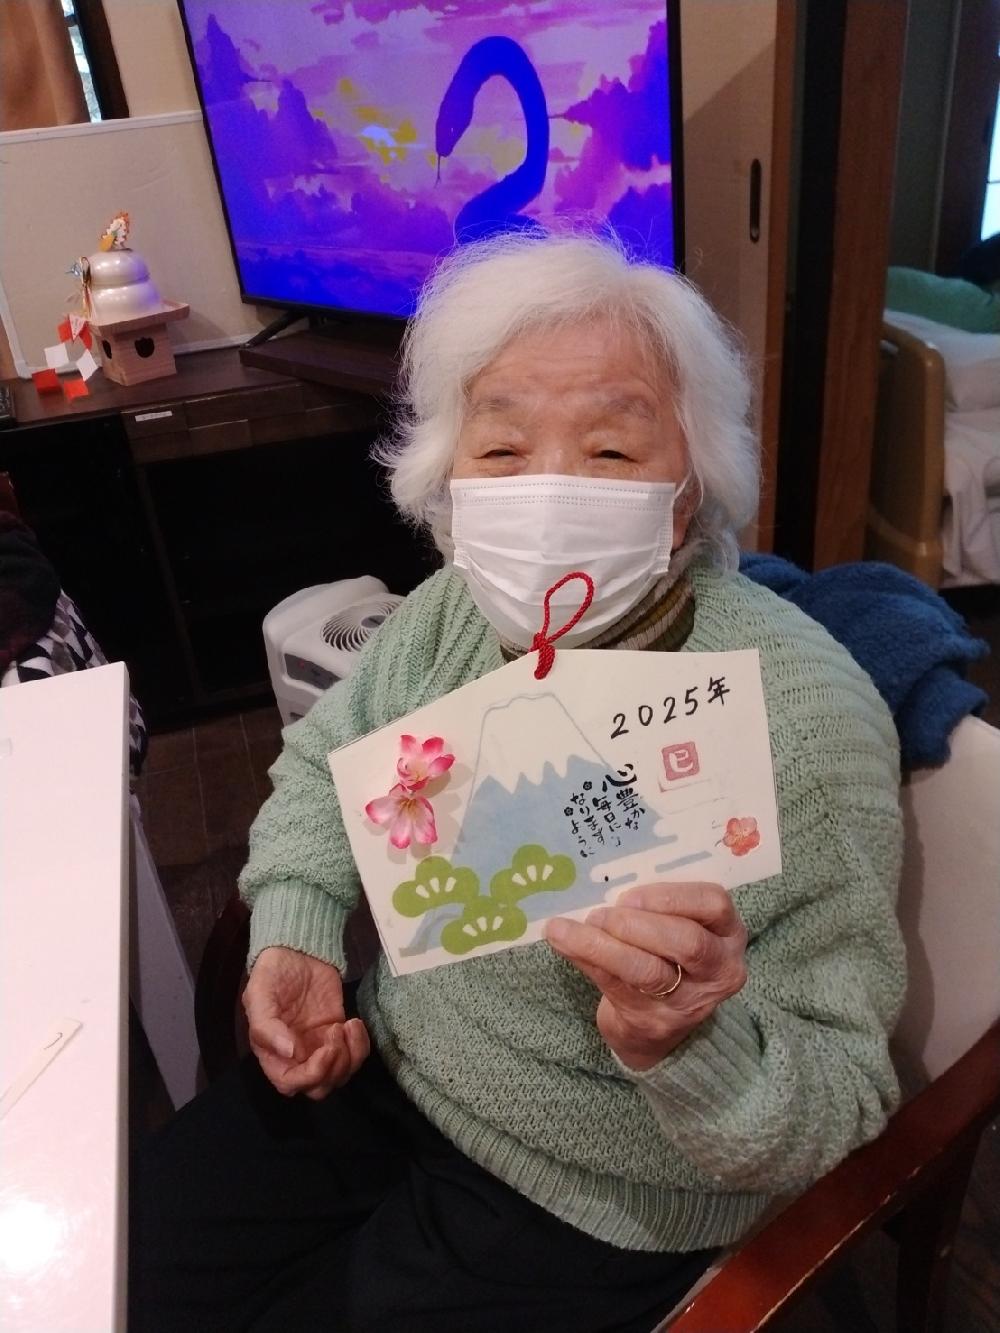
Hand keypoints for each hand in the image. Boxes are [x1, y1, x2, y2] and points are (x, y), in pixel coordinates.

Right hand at [242, 946, 369, 1099]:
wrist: (298, 950)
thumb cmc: (272, 972)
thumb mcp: (259, 994)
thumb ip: (267, 1027)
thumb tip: (291, 1053)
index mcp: (273, 1053)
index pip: (289, 1083)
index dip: (309, 1076)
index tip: (325, 1050)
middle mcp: (296, 1056)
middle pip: (318, 1087)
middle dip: (333, 1069)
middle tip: (336, 1035)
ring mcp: (319, 1046)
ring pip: (339, 1074)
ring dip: (350, 1057)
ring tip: (347, 1026)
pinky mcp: (338, 1034)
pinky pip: (354, 1054)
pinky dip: (360, 1045)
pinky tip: (354, 1023)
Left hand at [544, 882, 747, 1071]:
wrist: (657, 1025)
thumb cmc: (667, 956)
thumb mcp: (677, 927)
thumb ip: (656, 905)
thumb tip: (603, 879)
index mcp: (728, 933)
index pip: (715, 904)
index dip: (672, 896)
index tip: (630, 895)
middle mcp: (720, 969)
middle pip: (688, 942)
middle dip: (639, 924)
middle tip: (602, 914)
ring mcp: (689, 1001)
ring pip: (649, 971)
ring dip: (603, 945)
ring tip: (570, 929)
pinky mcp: (654, 1021)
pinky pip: (617, 986)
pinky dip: (585, 960)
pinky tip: (561, 942)